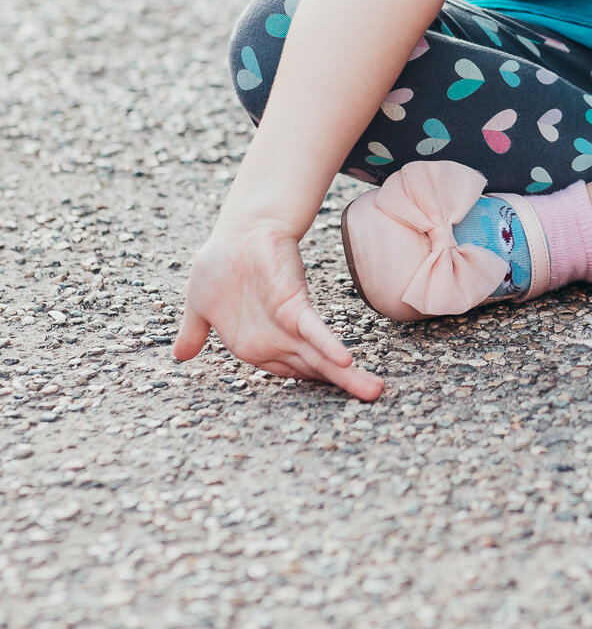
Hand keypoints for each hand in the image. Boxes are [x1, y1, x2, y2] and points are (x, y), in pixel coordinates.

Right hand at [173, 219, 383, 400]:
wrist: (233, 229)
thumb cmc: (219, 266)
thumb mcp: (198, 306)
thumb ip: (194, 332)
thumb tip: (180, 355)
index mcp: (255, 346)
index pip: (289, 373)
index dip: (312, 384)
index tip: (341, 398)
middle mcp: (274, 340)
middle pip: (313, 370)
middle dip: (345, 385)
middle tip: (375, 396)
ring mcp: (286, 324)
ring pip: (319, 357)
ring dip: (347, 376)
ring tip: (373, 391)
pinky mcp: (293, 304)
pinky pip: (311, 331)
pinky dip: (325, 345)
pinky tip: (344, 360)